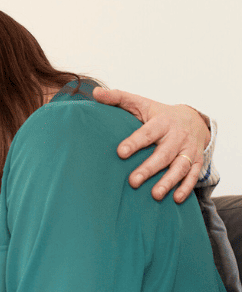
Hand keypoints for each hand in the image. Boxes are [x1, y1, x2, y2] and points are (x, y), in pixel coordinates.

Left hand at [93, 87, 208, 202]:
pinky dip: (186, 187)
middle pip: (164, 154)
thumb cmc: (158, 114)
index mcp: (162, 122)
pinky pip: (193, 175)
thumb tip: (95, 92)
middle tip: (133, 181)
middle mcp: (177, 136)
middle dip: (149, 168)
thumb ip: (117, 98)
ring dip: (168, 181)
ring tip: (155, 195)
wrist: (193, 119)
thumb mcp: (140, 103)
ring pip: (180, 167)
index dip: (135, 142)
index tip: (120, 152)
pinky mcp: (196, 161)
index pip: (147, 133)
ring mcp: (188, 150)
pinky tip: (176, 199)